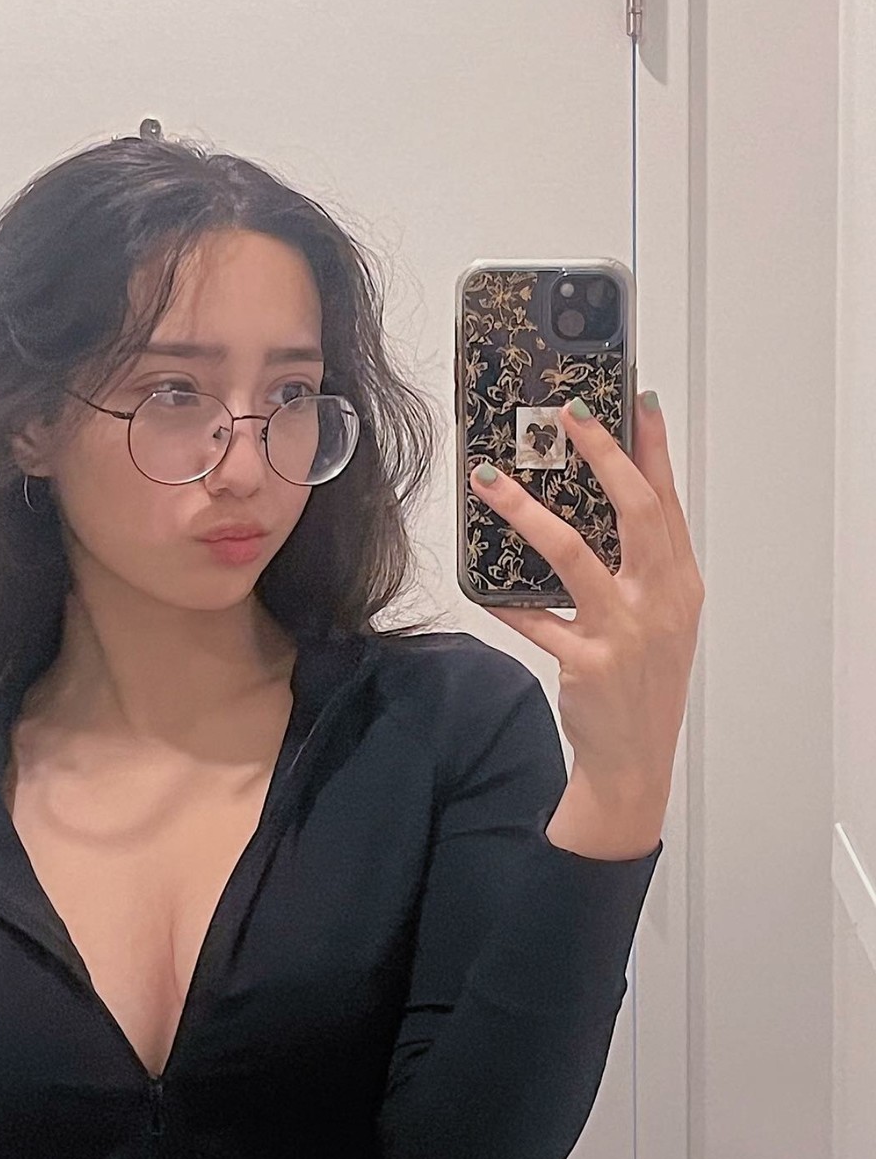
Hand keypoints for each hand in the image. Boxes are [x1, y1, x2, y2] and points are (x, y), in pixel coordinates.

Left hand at [469, 392, 703, 808]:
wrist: (634, 758)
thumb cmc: (642, 681)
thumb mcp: (659, 618)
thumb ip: (638, 566)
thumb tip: (595, 506)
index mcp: (679, 583)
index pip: (668, 501)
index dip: (654, 449)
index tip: (640, 401)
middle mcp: (660, 601)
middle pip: (636, 512)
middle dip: (605, 454)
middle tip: (571, 414)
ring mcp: (625, 632)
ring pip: (574, 555)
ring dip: (529, 513)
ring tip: (493, 480)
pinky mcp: (588, 663)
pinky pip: (538, 621)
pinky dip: (508, 601)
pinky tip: (479, 583)